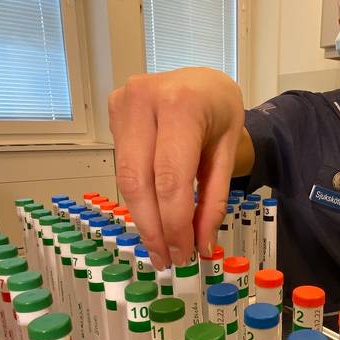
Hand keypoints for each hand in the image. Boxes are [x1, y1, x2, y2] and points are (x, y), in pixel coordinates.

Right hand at [108, 68, 245, 268]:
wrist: (202, 81)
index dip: (174, 224)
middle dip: (152, 228)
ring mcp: (122, 103)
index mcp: (181, 105)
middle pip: (138, 181)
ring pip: (125, 178)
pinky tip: (152, 216)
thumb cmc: (219, 112)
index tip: (182, 253)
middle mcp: (144, 99)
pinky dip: (138, 196)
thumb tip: (200, 244)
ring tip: (159, 246)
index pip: (170, 178)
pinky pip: (122, 165)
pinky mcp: (112, 112)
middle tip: (166, 258)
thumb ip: (213, 199)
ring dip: (142, 217)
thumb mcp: (228, 152)